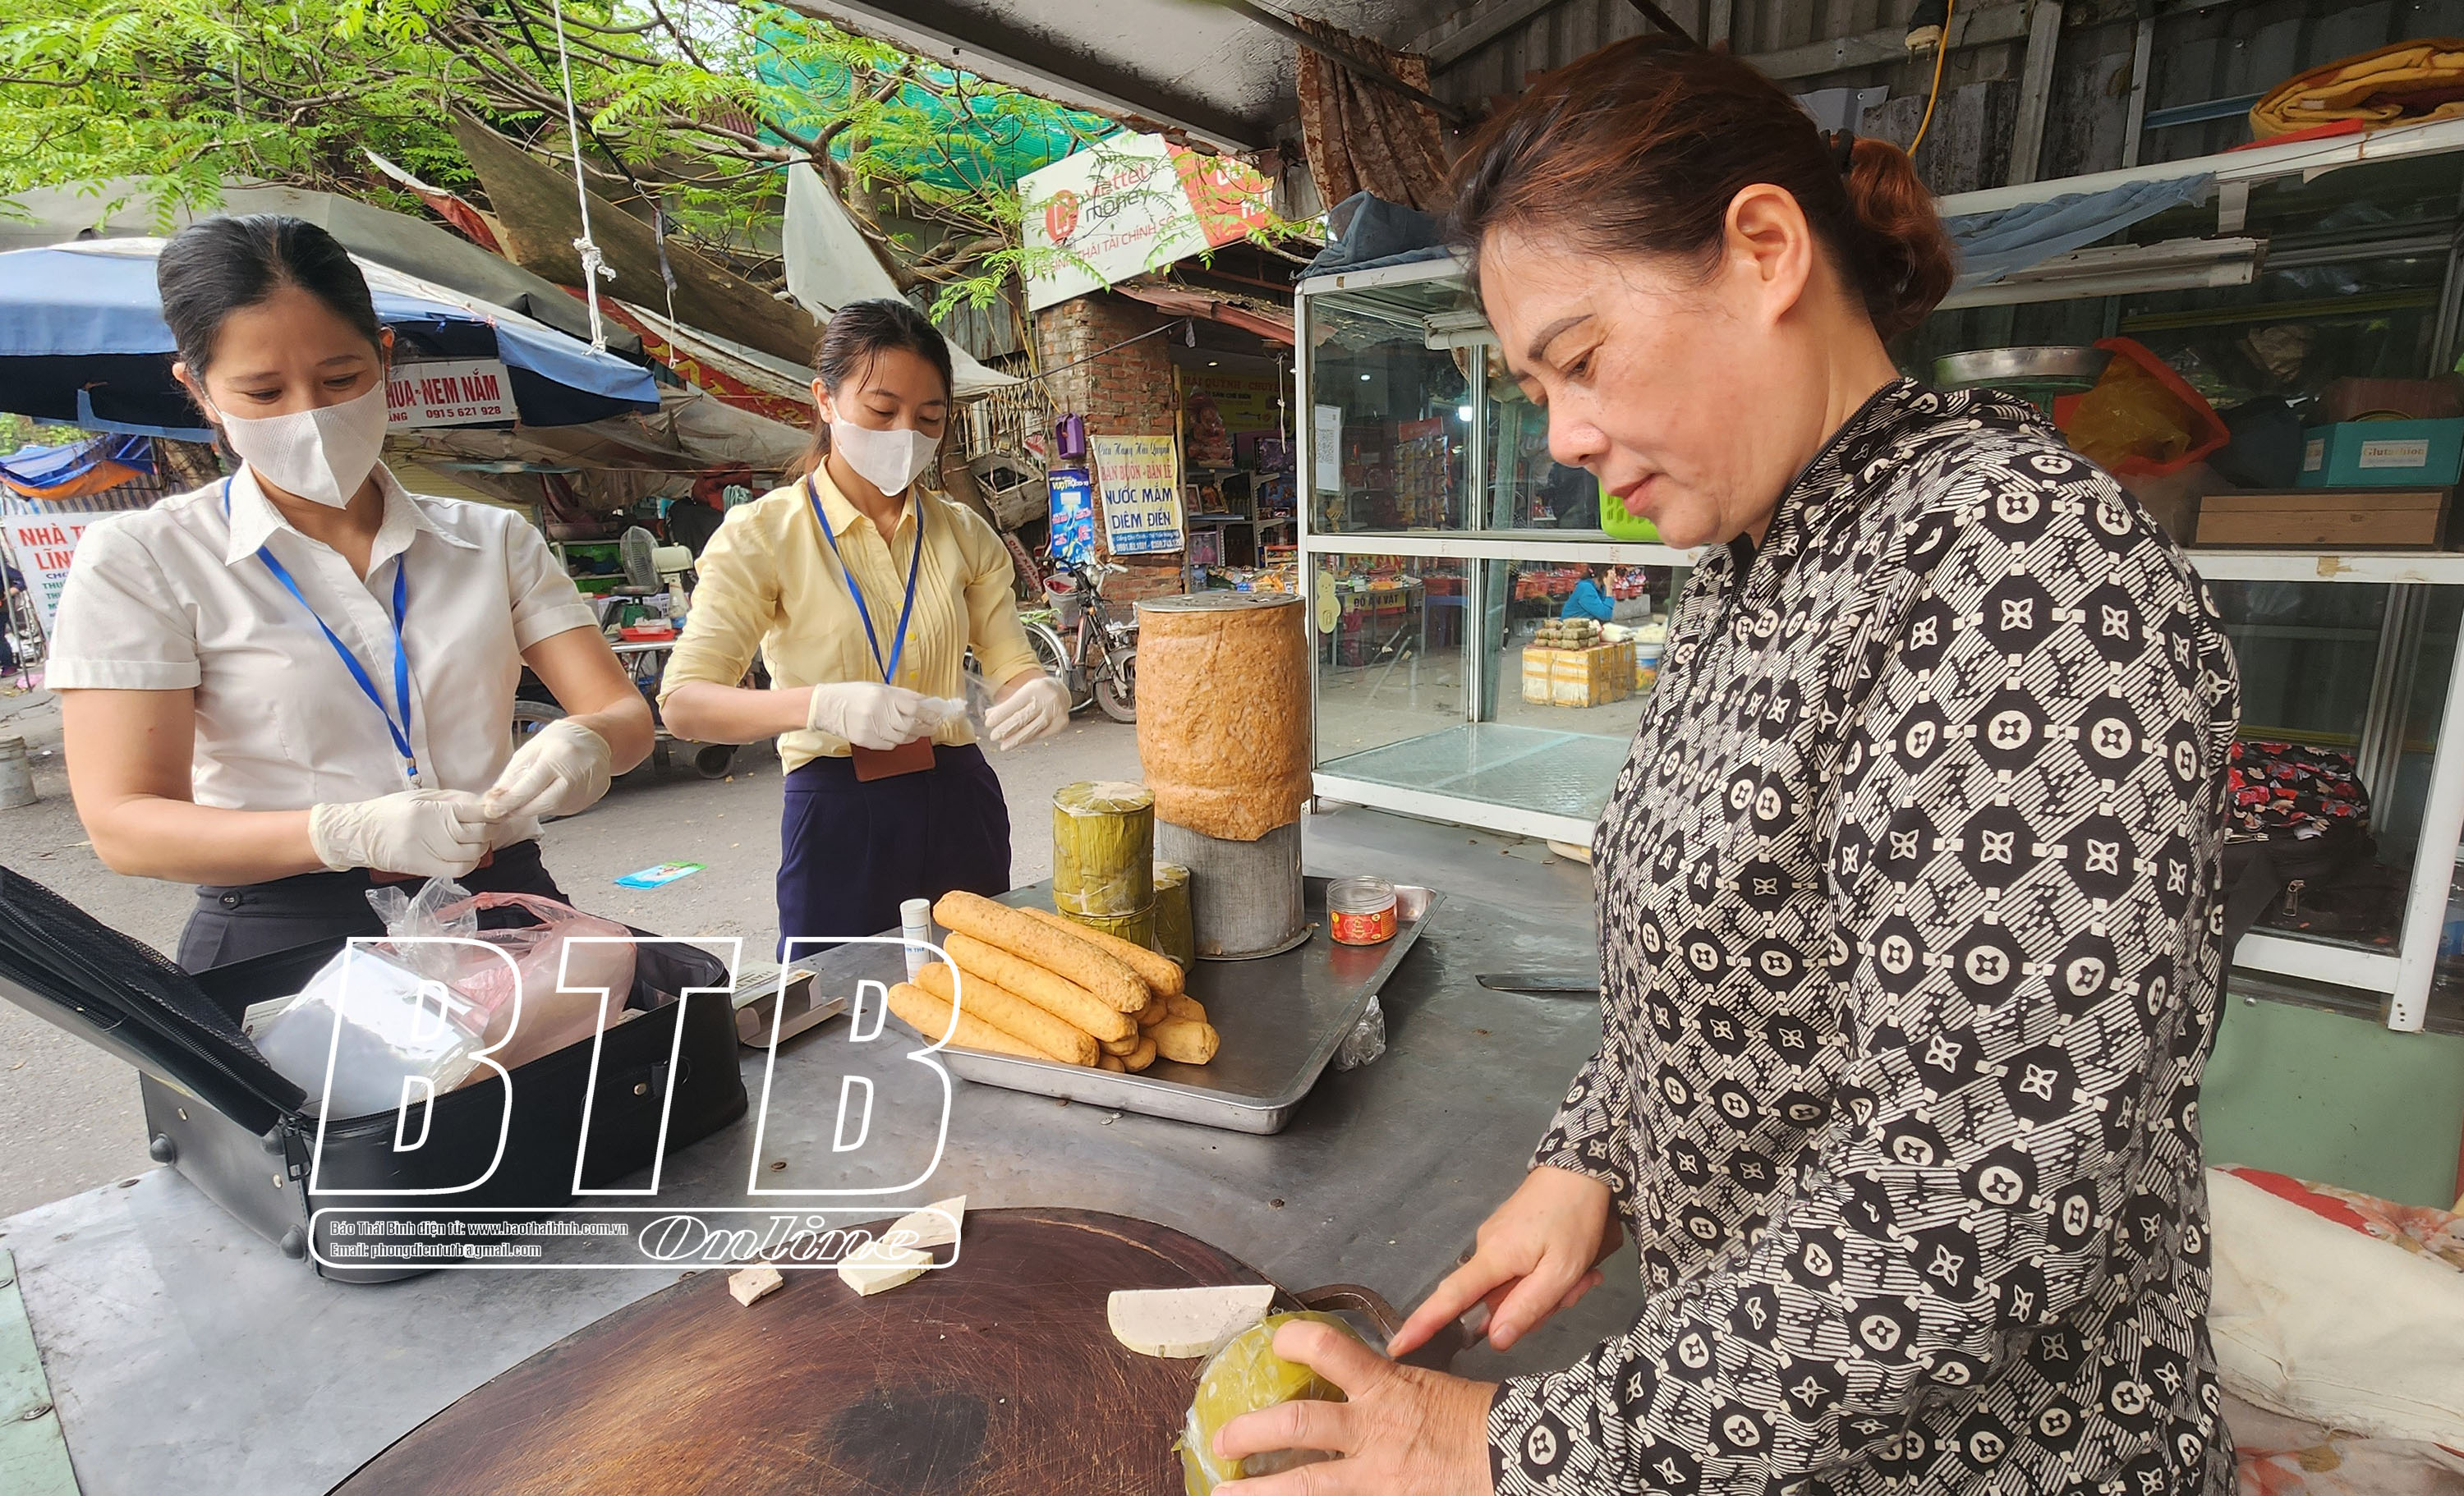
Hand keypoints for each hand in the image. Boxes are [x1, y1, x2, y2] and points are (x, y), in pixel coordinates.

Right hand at [308, 789, 490, 877]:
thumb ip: (452, 799)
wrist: (360, 834)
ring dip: (482, 846)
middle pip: (477, 833)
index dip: (489, 813)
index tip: (494, 810)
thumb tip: (481, 804)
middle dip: (489, 829)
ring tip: (477, 839)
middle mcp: (432, 832)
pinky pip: (459, 870)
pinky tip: (467, 855)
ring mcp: (429, 853)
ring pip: (472, 853)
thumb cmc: (389, 811)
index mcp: (431, 810)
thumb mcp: (420, 797)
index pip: (474, 812)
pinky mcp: (425, 869)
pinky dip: (470, 863)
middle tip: (490, 824)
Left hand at [480, 718, 611, 820]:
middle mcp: (576, 774)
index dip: (507, 802)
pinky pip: (565, 808)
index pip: (528, 787)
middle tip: (506, 807)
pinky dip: (552, 804)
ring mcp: (587, 788)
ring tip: (532, 794)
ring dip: (535, 806)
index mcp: (558, 756)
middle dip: (520, 808)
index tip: (492, 809)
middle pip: (541, 804)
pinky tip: (551, 792)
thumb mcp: (532, 748)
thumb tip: (496, 797)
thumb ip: (513, 773)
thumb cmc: (562, 738)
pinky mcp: (592, 797)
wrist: (597, 738)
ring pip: (552, 809)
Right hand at [806, 681, 927, 750]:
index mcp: (883, 695)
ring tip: (917, 731)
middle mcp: (878, 711)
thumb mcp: (879, 687)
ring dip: (914, 735)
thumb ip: (902, 695)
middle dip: (926, 727)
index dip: (929, 713)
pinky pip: (890, 744)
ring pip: (902, 737)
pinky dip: (898, 741)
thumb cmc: (853, 694)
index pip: (915, 707)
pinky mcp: (866, 740)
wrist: (827, 706)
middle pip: (911, 724)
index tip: (937, 715)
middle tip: (933, 726)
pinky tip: (899, 735)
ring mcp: (872, 727)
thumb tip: (924, 701)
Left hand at [983, 674, 1069, 749]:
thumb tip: (990, 715)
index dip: (1000, 715)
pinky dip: (1028, 739)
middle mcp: (1047, 699)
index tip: (989, 723)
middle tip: (994, 736)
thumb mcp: (1022, 692)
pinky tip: (1019, 741)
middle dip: (1006, 729)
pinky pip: (1041, 735)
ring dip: (1016, 739)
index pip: (1014, 704)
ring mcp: (1056, 712)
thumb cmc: (1039, 692)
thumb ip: (1006, 704)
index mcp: (1035, 688)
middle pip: (1023, 717)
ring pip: (1032, 729)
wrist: (1061, 691)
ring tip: (1004, 745)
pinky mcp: (1061, 723)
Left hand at [1213, 1318, 1495, 1494]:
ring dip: (1258, 1493)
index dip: (1292, 1341)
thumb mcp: (1426, 1384)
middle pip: (1296, 1421)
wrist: (1515, 1457)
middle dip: (1251, 1430)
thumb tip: (1341, 1378)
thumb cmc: (1474, 1418)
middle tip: (1222, 1438)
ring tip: (1225, 1493)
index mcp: (1385, 1386)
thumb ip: (1381, 1384)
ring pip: (1305, 1484)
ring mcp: (1376, 1475)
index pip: (1328, 1348)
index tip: (1273, 1344)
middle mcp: (1373, 1429)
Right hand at [1390, 1168, 1618, 1357]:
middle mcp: (1485, 1248)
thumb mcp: (1561, 1272)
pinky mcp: (1508, 1234)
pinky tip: (1571, 1263)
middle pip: (1494, 1301)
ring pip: (1512, 1287)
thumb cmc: (1574, 1219)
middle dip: (1532, 1306)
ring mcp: (1496, 1240)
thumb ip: (1527, 1307)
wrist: (1582, 1169)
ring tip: (1580, 1274)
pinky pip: (1518, 1270)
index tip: (1398, 1347)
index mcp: (1493, 1258)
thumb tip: (1494, 1341)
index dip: (1423, 1325)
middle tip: (1573, 1290)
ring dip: (1544, 1290)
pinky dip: (1543, 1275)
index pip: (1450, 1298)